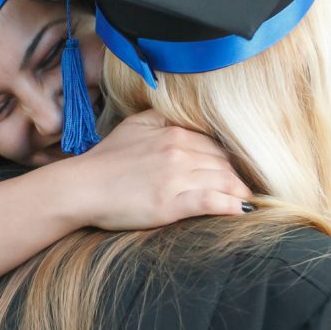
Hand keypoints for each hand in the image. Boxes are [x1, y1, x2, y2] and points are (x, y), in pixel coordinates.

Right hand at [58, 109, 253, 229]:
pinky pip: (210, 202)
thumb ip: (162, 119)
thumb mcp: (134, 126)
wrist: (82, 187)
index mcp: (172, 133)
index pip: (214, 146)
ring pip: (222, 181)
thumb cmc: (106, 160)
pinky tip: (242, 210)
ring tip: (248, 201)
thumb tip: (183, 120)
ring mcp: (175, 178)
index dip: (228, 161)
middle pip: (223, 164)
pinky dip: (230, 206)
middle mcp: (178, 151)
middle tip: (246, 190)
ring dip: (240, 192)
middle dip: (237, 177)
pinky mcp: (169, 203)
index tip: (235, 172)